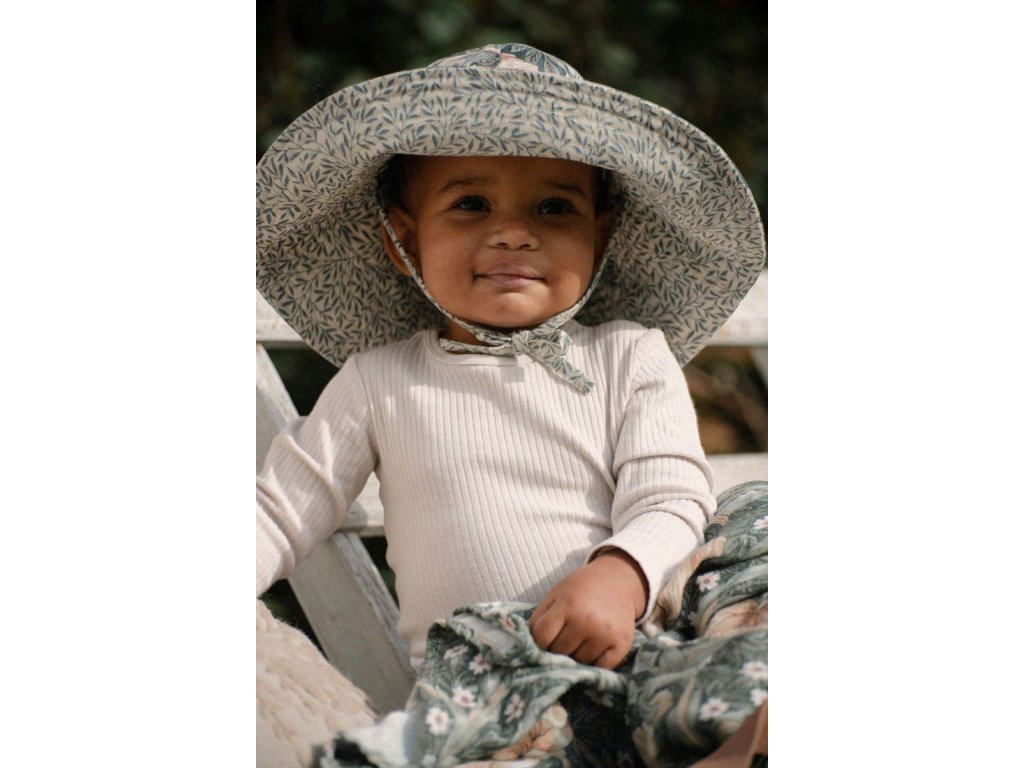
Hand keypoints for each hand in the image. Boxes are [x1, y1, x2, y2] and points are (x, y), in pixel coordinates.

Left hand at [528, 549, 647, 669]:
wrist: (618, 580)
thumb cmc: (581, 589)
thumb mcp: (556, 594)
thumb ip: (540, 618)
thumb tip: (527, 647)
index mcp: (567, 604)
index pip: (541, 638)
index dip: (539, 642)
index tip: (545, 640)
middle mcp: (586, 620)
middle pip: (560, 652)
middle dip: (558, 648)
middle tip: (565, 637)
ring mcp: (605, 633)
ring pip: (580, 662)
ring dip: (576, 656)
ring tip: (581, 641)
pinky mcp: (622, 643)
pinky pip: (601, 668)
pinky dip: (595, 664)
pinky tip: (594, 650)